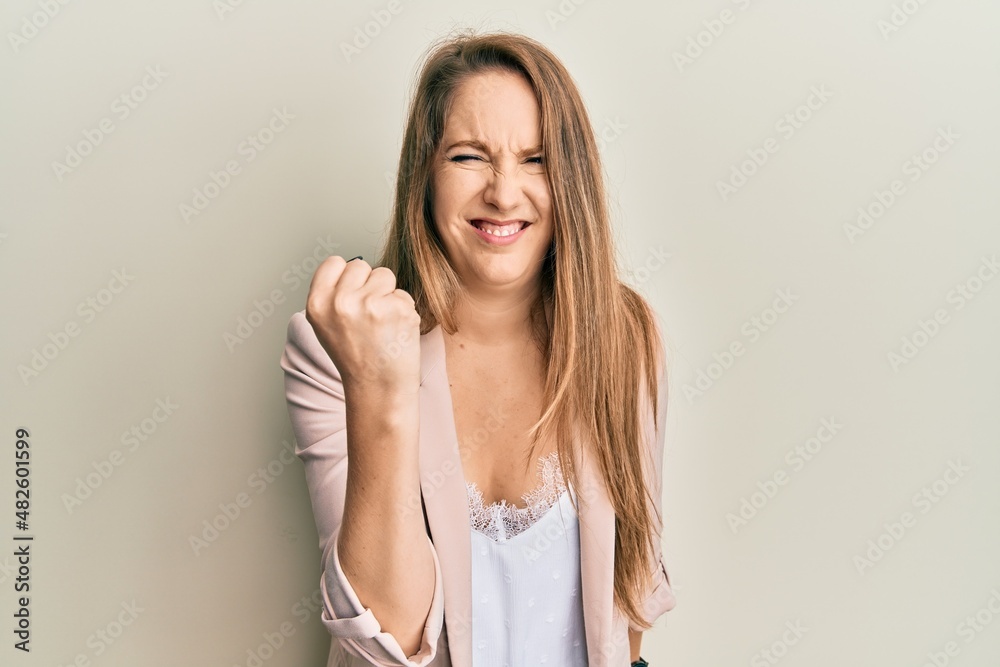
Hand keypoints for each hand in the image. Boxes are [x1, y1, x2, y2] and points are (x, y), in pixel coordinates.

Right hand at [305, 256, 420, 393]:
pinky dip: (403, 310)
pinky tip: (395, 331)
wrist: (378, 388)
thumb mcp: (326, 325)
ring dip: (387, 294)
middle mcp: (341, 302)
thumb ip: (332, 294)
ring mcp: (370, 305)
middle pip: (360, 265)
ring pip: (385, 275)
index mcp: (317, 304)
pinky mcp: (398, 309)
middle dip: (367, 284)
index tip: (352, 295)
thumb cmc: (355, 357)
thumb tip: (349, 267)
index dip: (346, 277)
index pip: (334, 263)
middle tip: (368, 315)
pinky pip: (403, 294)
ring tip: (381, 323)